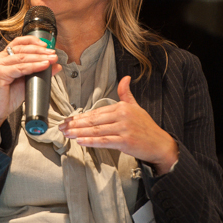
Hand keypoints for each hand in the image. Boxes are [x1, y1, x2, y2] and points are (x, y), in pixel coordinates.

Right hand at [0, 36, 60, 140]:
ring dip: (39, 58)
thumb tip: (56, 66)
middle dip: (40, 51)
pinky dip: (34, 66)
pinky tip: (43, 66)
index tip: (46, 45)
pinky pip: (20, 68)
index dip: (32, 41)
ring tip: (51, 59)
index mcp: (1, 58)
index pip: (17, 43)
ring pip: (22, 57)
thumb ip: (38, 72)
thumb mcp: (25, 83)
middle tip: (53, 54)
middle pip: (21, 49)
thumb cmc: (6, 99)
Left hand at [60, 76, 178, 174]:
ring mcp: (124, 129)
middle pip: (94, 120)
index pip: (97, 111)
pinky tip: (80, 141)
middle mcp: (122, 116)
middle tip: (62, 127)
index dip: (81, 116)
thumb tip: (125, 78)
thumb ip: (126, 93)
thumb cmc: (146, 127)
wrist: (160, 144)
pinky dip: (91, 141)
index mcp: (122, 107)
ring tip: (67, 134)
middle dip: (76, 124)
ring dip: (79, 133)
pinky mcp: (125, 142)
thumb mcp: (136, 107)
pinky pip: (104, 141)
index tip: (69, 119)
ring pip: (96, 131)